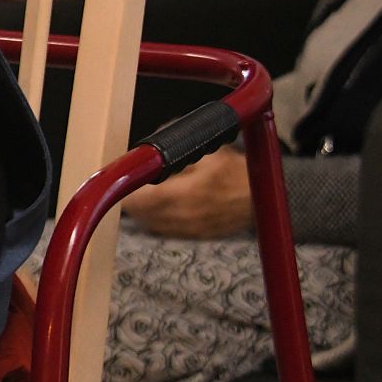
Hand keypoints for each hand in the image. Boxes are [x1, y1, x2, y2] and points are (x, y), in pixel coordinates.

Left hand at [121, 148, 253, 238]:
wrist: (260, 196)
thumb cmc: (233, 171)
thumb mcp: (207, 151)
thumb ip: (174, 145)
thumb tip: (147, 148)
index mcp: (188, 193)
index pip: (141, 200)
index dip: (126, 192)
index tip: (121, 183)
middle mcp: (187, 216)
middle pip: (141, 215)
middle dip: (132, 200)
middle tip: (128, 187)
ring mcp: (191, 229)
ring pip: (150, 224)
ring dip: (142, 211)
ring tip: (143, 195)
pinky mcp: (195, 236)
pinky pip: (165, 231)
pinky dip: (157, 220)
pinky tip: (160, 206)